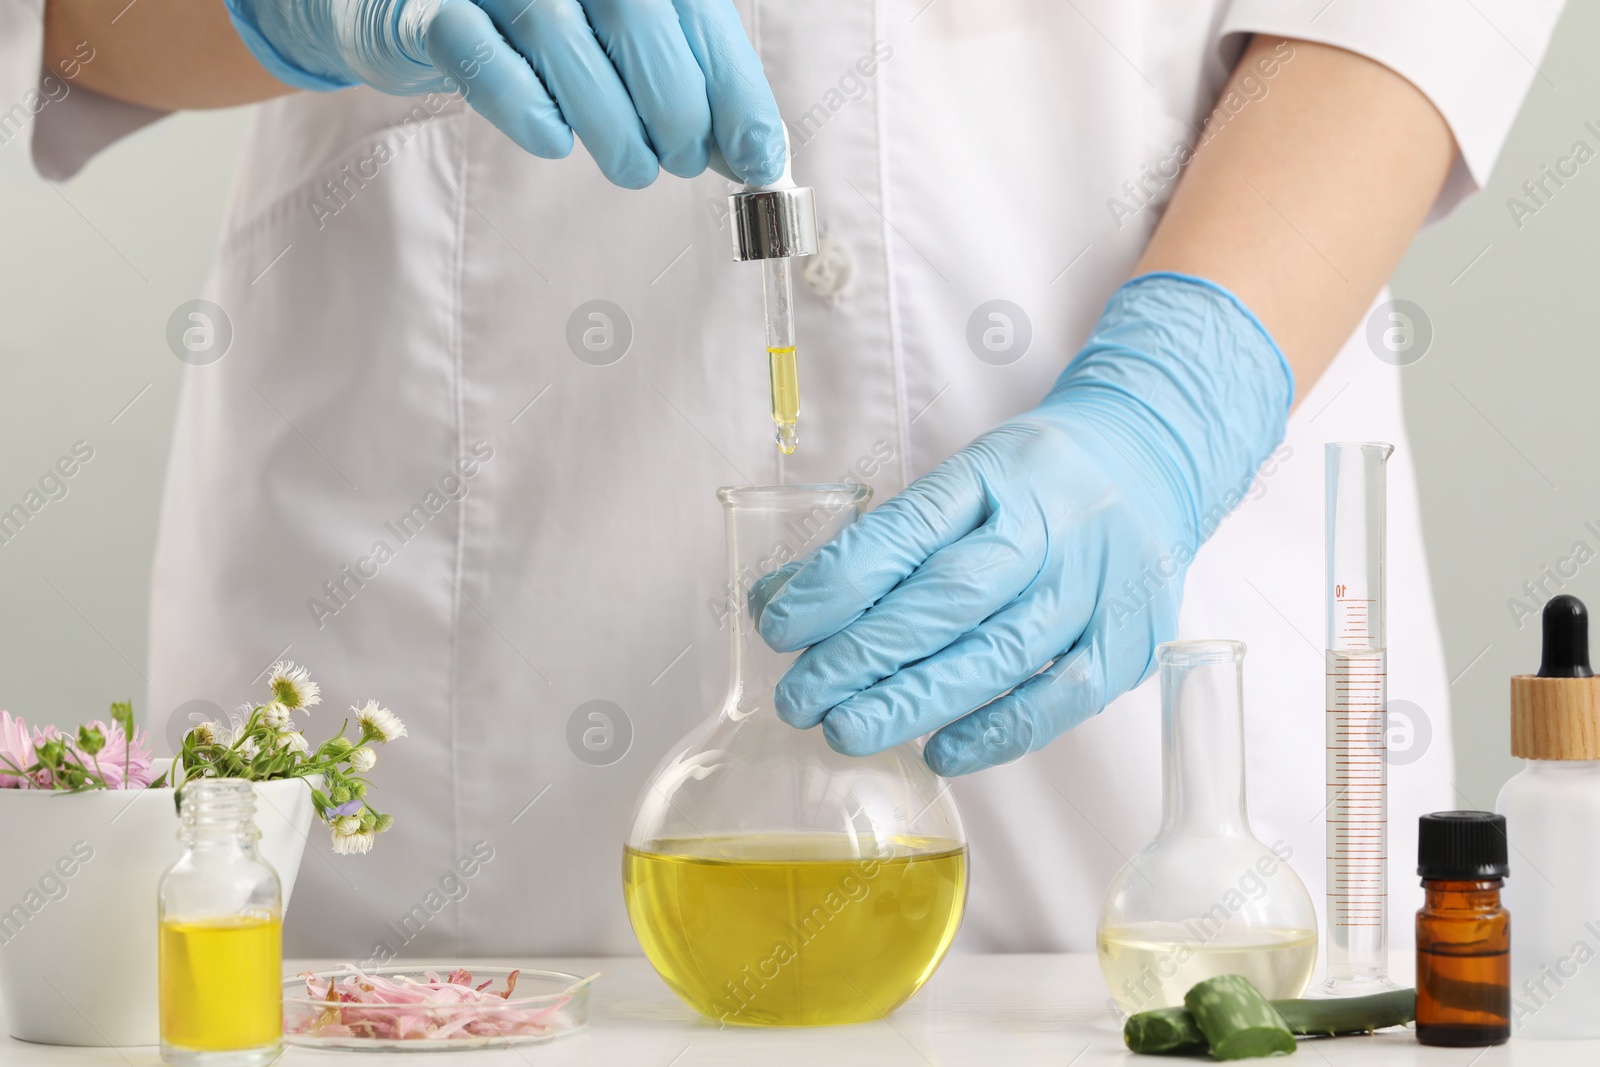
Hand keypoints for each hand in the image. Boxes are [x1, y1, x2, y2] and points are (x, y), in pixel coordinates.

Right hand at [223, 0, 784, 186]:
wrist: (400, 0)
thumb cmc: (527, 24)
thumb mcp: (616, 41)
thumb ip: (684, 81)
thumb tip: (752, 152)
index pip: (699, 14)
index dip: (736, 90)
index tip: (760, 158)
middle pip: (638, 18)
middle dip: (676, 107)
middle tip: (681, 160)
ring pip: (561, 38)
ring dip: (611, 121)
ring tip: (632, 166)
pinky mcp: (424, 8)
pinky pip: (477, 53)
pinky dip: (523, 103)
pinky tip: (552, 139)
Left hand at [753, 273, 1293, 775]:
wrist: (1157, 457)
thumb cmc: (1035, 482)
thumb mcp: (962, 482)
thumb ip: (880, 544)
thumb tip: (778, 603)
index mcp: (997, 474)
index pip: (907, 531)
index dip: (838, 582)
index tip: (779, 626)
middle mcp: (1050, 526)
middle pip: (948, 599)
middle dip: (863, 655)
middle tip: (800, 699)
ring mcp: (1096, 584)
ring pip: (998, 653)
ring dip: (914, 701)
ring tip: (846, 731)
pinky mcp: (1130, 639)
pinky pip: (1061, 697)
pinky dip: (998, 731)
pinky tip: (940, 752)